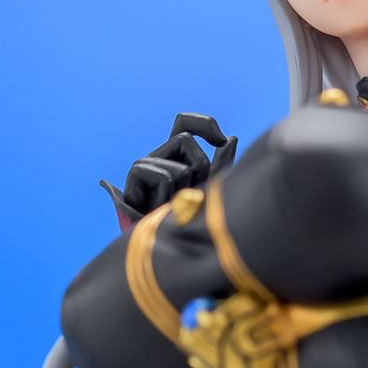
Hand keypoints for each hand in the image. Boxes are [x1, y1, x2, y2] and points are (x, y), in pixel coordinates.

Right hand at [101, 113, 237, 226]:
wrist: (162, 246)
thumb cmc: (188, 219)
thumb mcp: (210, 190)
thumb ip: (220, 165)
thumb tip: (231, 138)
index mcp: (177, 154)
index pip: (185, 122)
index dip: (203, 124)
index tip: (221, 140)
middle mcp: (161, 155)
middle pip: (184, 138)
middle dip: (199, 166)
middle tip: (193, 191)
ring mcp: (146, 164)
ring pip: (179, 164)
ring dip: (184, 189)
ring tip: (175, 206)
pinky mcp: (136, 175)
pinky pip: (163, 177)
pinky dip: (168, 196)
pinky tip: (161, 208)